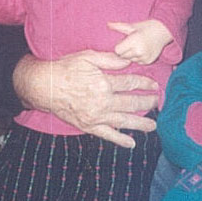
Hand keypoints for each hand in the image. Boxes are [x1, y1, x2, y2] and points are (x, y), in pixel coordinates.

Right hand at [13, 50, 159, 147]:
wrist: (44, 86)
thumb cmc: (65, 68)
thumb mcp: (88, 57)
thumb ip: (110, 60)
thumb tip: (128, 61)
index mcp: (103, 83)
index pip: (130, 84)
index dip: (145, 84)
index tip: (154, 85)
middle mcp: (102, 102)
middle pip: (131, 104)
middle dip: (147, 103)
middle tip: (157, 103)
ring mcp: (95, 117)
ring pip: (123, 122)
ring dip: (140, 124)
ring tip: (153, 126)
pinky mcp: (88, 126)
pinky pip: (107, 135)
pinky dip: (120, 140)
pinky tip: (131, 143)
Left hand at [110, 20, 171, 64]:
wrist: (164, 31)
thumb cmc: (147, 26)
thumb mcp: (133, 25)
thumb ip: (119, 26)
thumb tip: (108, 24)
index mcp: (134, 41)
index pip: (118, 50)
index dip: (120, 45)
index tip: (125, 40)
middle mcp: (139, 51)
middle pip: (123, 56)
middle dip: (125, 50)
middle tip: (132, 42)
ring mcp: (144, 57)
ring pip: (130, 59)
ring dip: (131, 54)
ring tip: (138, 45)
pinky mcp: (148, 61)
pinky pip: (137, 62)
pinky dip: (138, 57)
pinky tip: (143, 50)